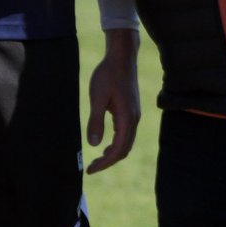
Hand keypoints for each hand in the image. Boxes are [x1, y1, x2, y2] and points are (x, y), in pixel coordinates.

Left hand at [85, 28, 140, 173]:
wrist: (122, 57)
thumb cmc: (108, 74)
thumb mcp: (97, 97)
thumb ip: (96, 120)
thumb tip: (94, 144)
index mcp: (127, 119)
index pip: (118, 150)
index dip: (105, 163)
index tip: (90, 169)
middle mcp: (134, 119)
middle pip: (124, 150)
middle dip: (109, 161)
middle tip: (91, 167)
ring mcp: (134, 115)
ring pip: (126, 142)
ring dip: (113, 153)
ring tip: (98, 159)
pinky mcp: (131, 110)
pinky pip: (126, 133)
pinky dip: (117, 143)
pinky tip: (106, 143)